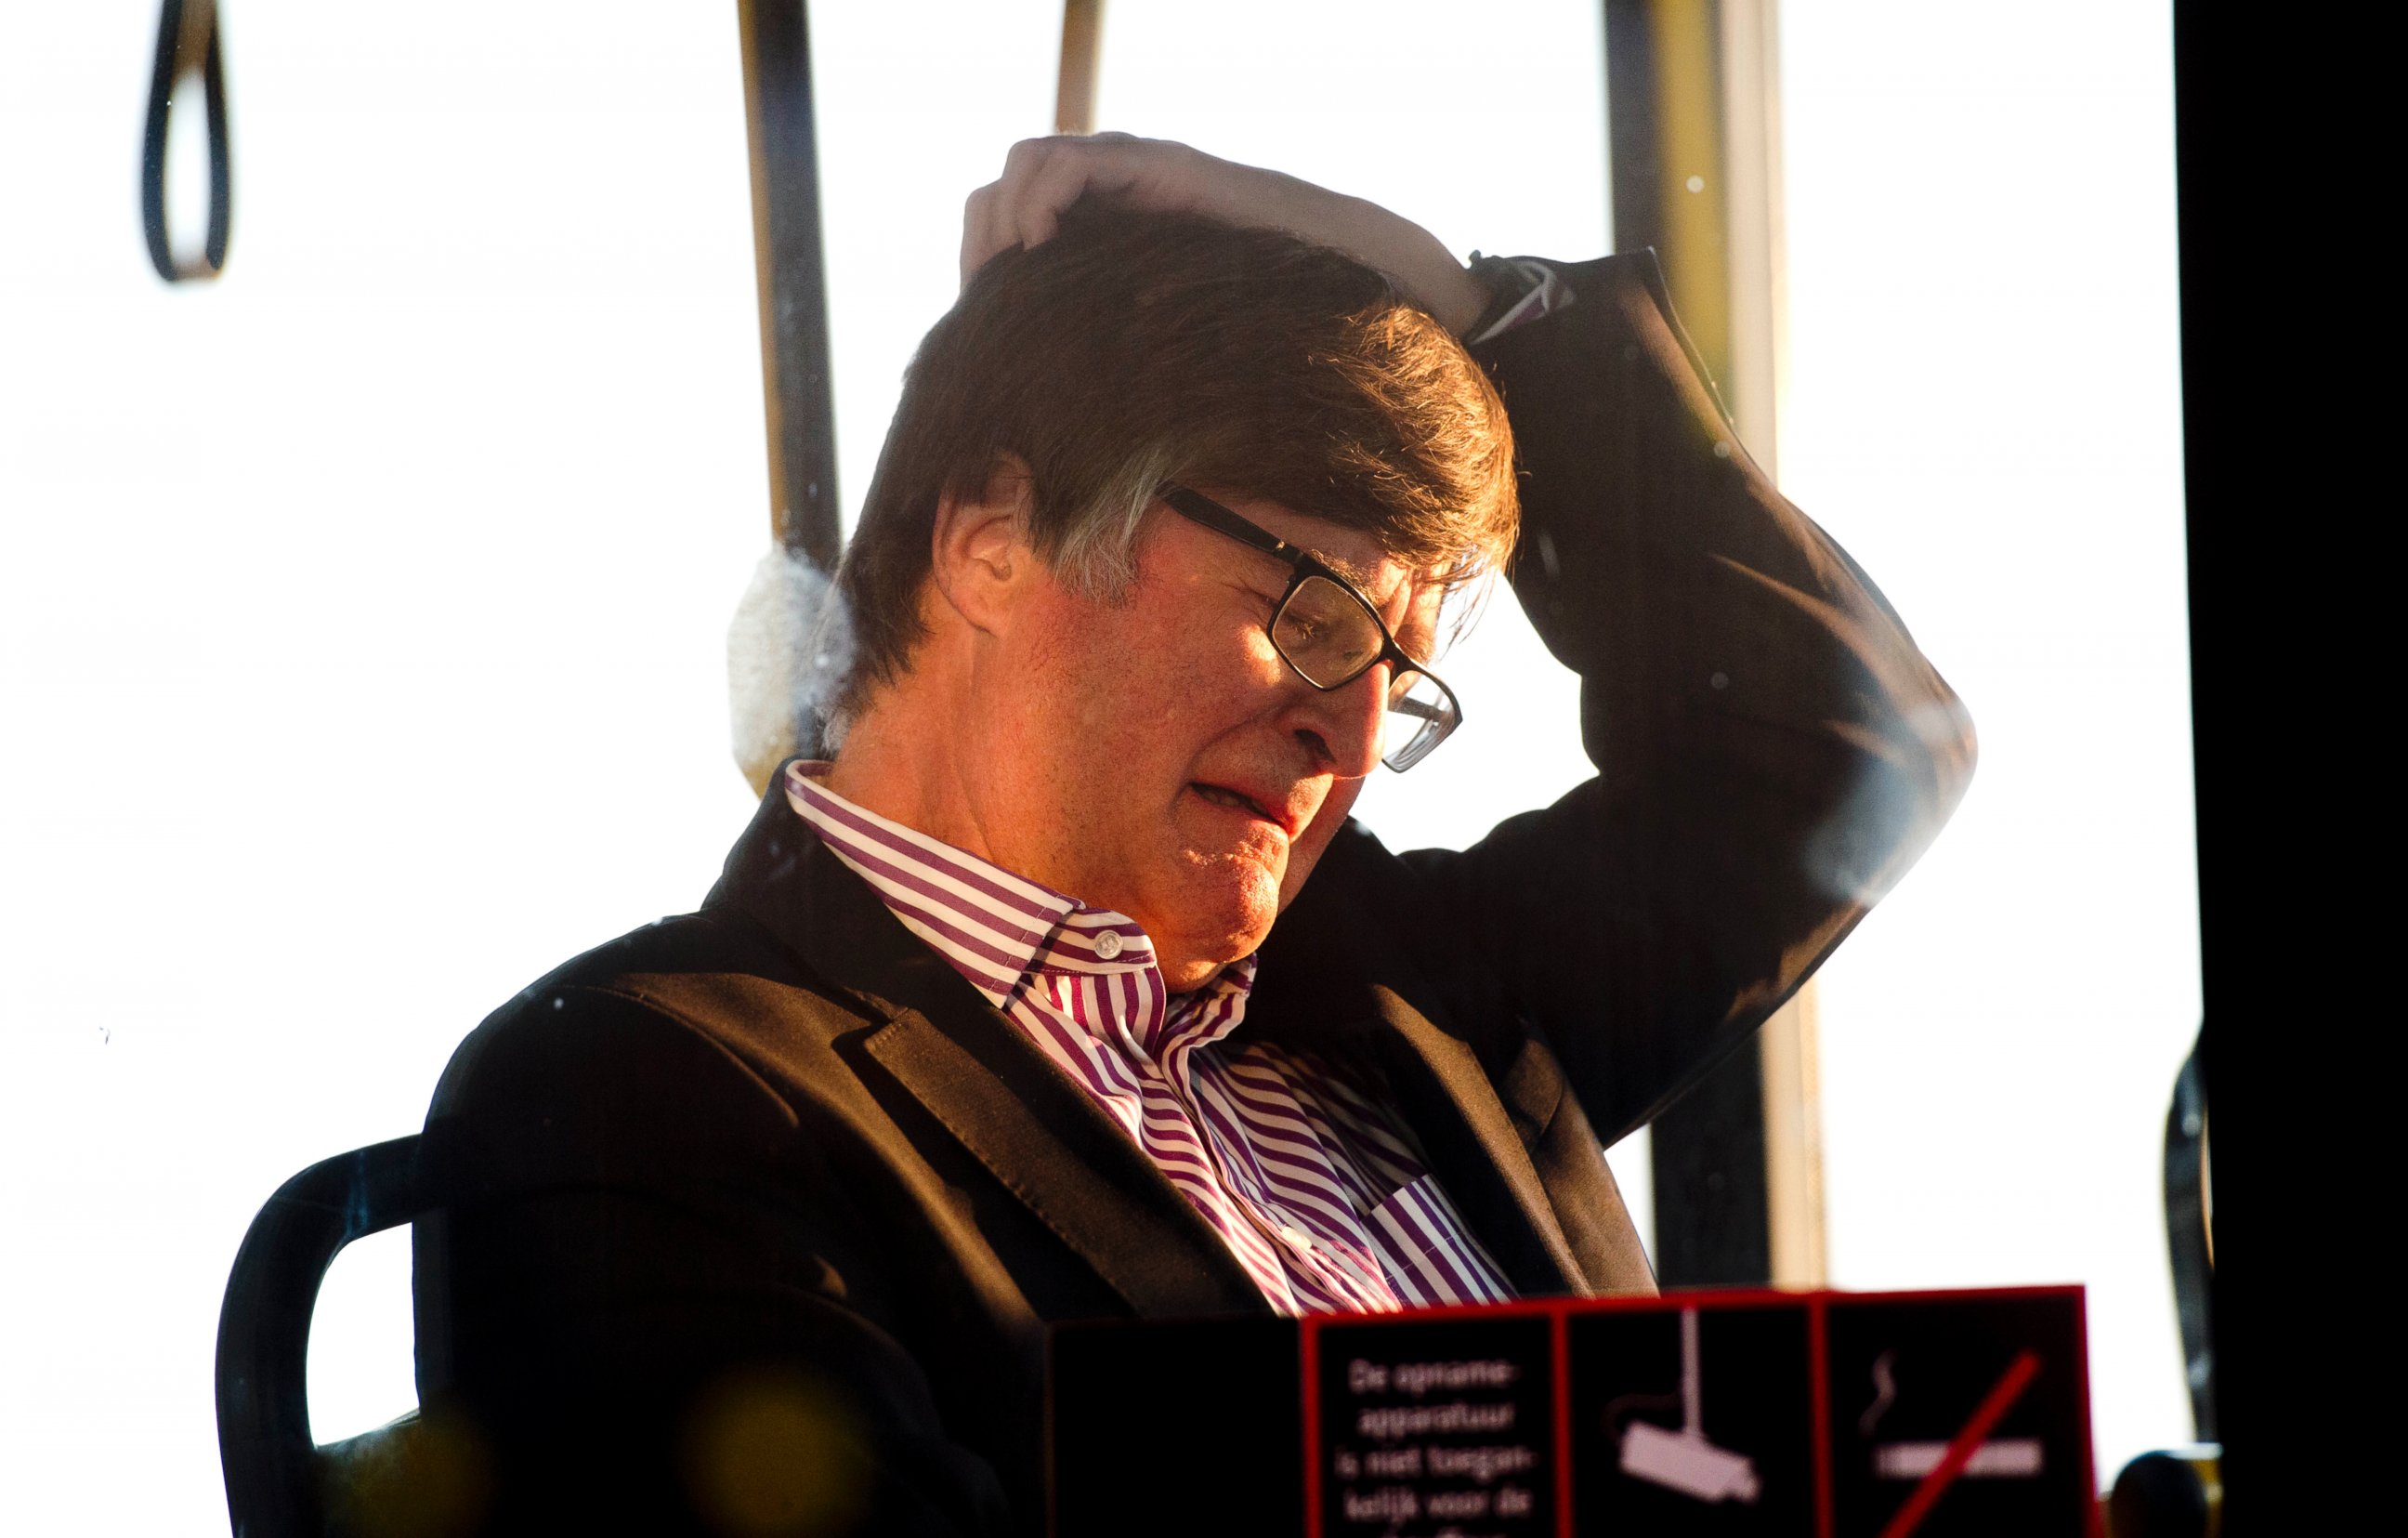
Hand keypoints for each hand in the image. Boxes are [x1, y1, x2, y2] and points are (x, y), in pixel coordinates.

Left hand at [960, 134, 1491, 335]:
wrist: (1334, 278)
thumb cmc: (1260, 326)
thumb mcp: (1164, 352)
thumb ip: (1116, 364)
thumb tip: (1054, 452)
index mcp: (1096, 236)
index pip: (999, 225)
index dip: (979, 267)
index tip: (984, 322)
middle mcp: (1105, 196)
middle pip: (995, 192)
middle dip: (982, 244)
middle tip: (996, 300)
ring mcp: (1128, 172)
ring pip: (1022, 161)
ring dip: (1007, 218)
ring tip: (1025, 270)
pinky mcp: (1156, 165)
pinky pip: (1066, 161)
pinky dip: (1041, 200)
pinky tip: (1048, 247)